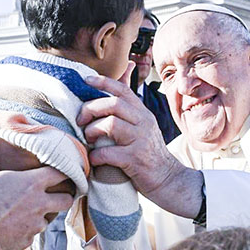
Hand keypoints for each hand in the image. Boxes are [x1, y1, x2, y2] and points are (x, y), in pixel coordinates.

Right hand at [0, 125, 73, 249]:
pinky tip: (18, 222)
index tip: (66, 168)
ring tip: (35, 205)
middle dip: (65, 194)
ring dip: (48, 210)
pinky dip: (33, 226)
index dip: (66, 170)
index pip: (62, 173)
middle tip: (56, 189)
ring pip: (53, 216)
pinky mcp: (29, 239)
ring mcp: (36, 224)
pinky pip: (37, 231)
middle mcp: (40, 204)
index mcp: (33, 184)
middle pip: (67, 198)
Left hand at [77, 75, 201, 218]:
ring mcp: (140, 141)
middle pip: (113, 104)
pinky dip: (95, 155)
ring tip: (89, 139)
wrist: (168, 179)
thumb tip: (127, 70)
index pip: (123, 90)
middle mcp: (143, 123)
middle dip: (91, 109)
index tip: (86, 79)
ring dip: (92, 131)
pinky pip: (108, 152)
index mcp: (142, 113)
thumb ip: (130, 105)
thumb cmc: (149, 152)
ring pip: (110, 124)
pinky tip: (94, 159)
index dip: (103, 82)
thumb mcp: (143, 125)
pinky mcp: (135, 159)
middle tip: (81, 120)